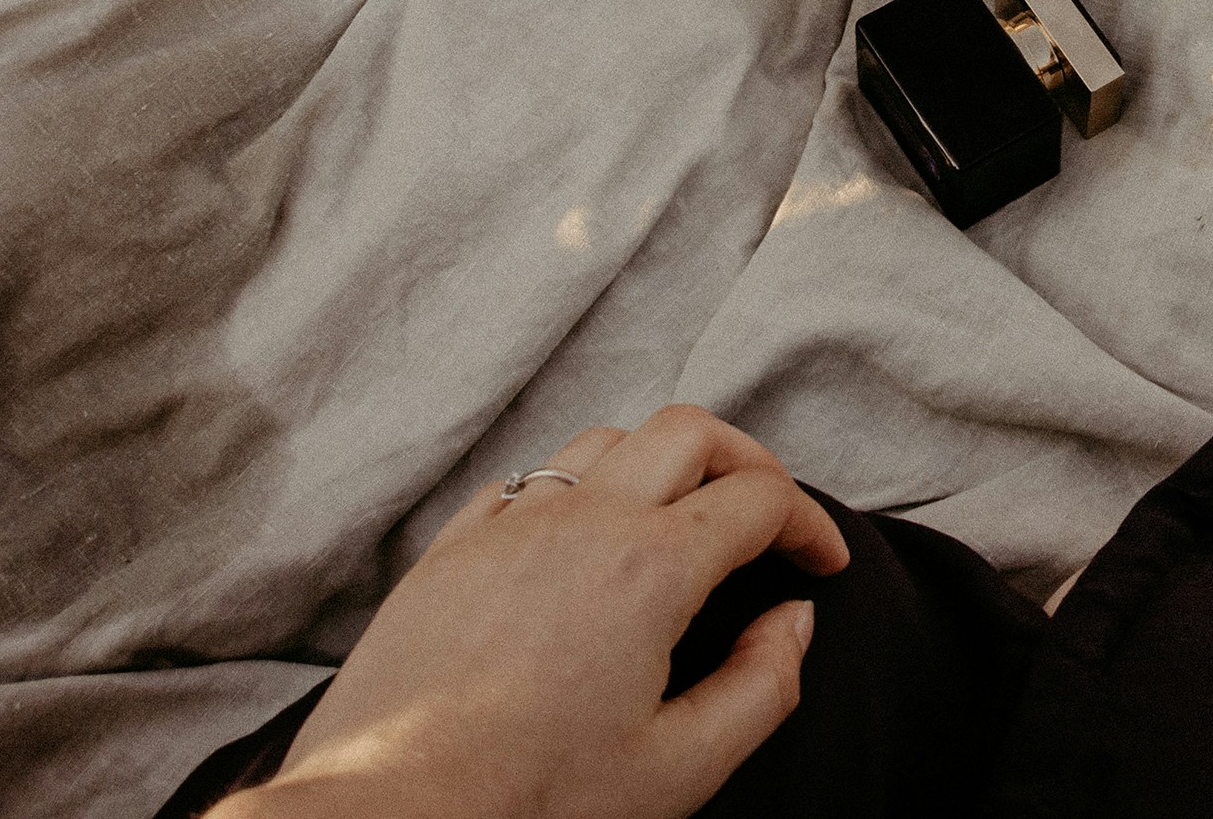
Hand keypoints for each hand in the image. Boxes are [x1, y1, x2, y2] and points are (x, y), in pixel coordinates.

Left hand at [220, 406, 848, 818]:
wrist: (393, 812)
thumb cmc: (531, 801)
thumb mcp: (680, 768)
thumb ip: (762, 686)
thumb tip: (790, 621)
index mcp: (650, 567)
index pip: (760, 498)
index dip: (808, 523)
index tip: (820, 563)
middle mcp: (582, 519)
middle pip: (691, 432)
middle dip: (749, 462)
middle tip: (770, 515)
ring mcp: (508, 524)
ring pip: (607, 440)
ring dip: (662, 461)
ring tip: (681, 516)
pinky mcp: (450, 548)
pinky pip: (529, 478)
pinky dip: (578, 488)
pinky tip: (580, 538)